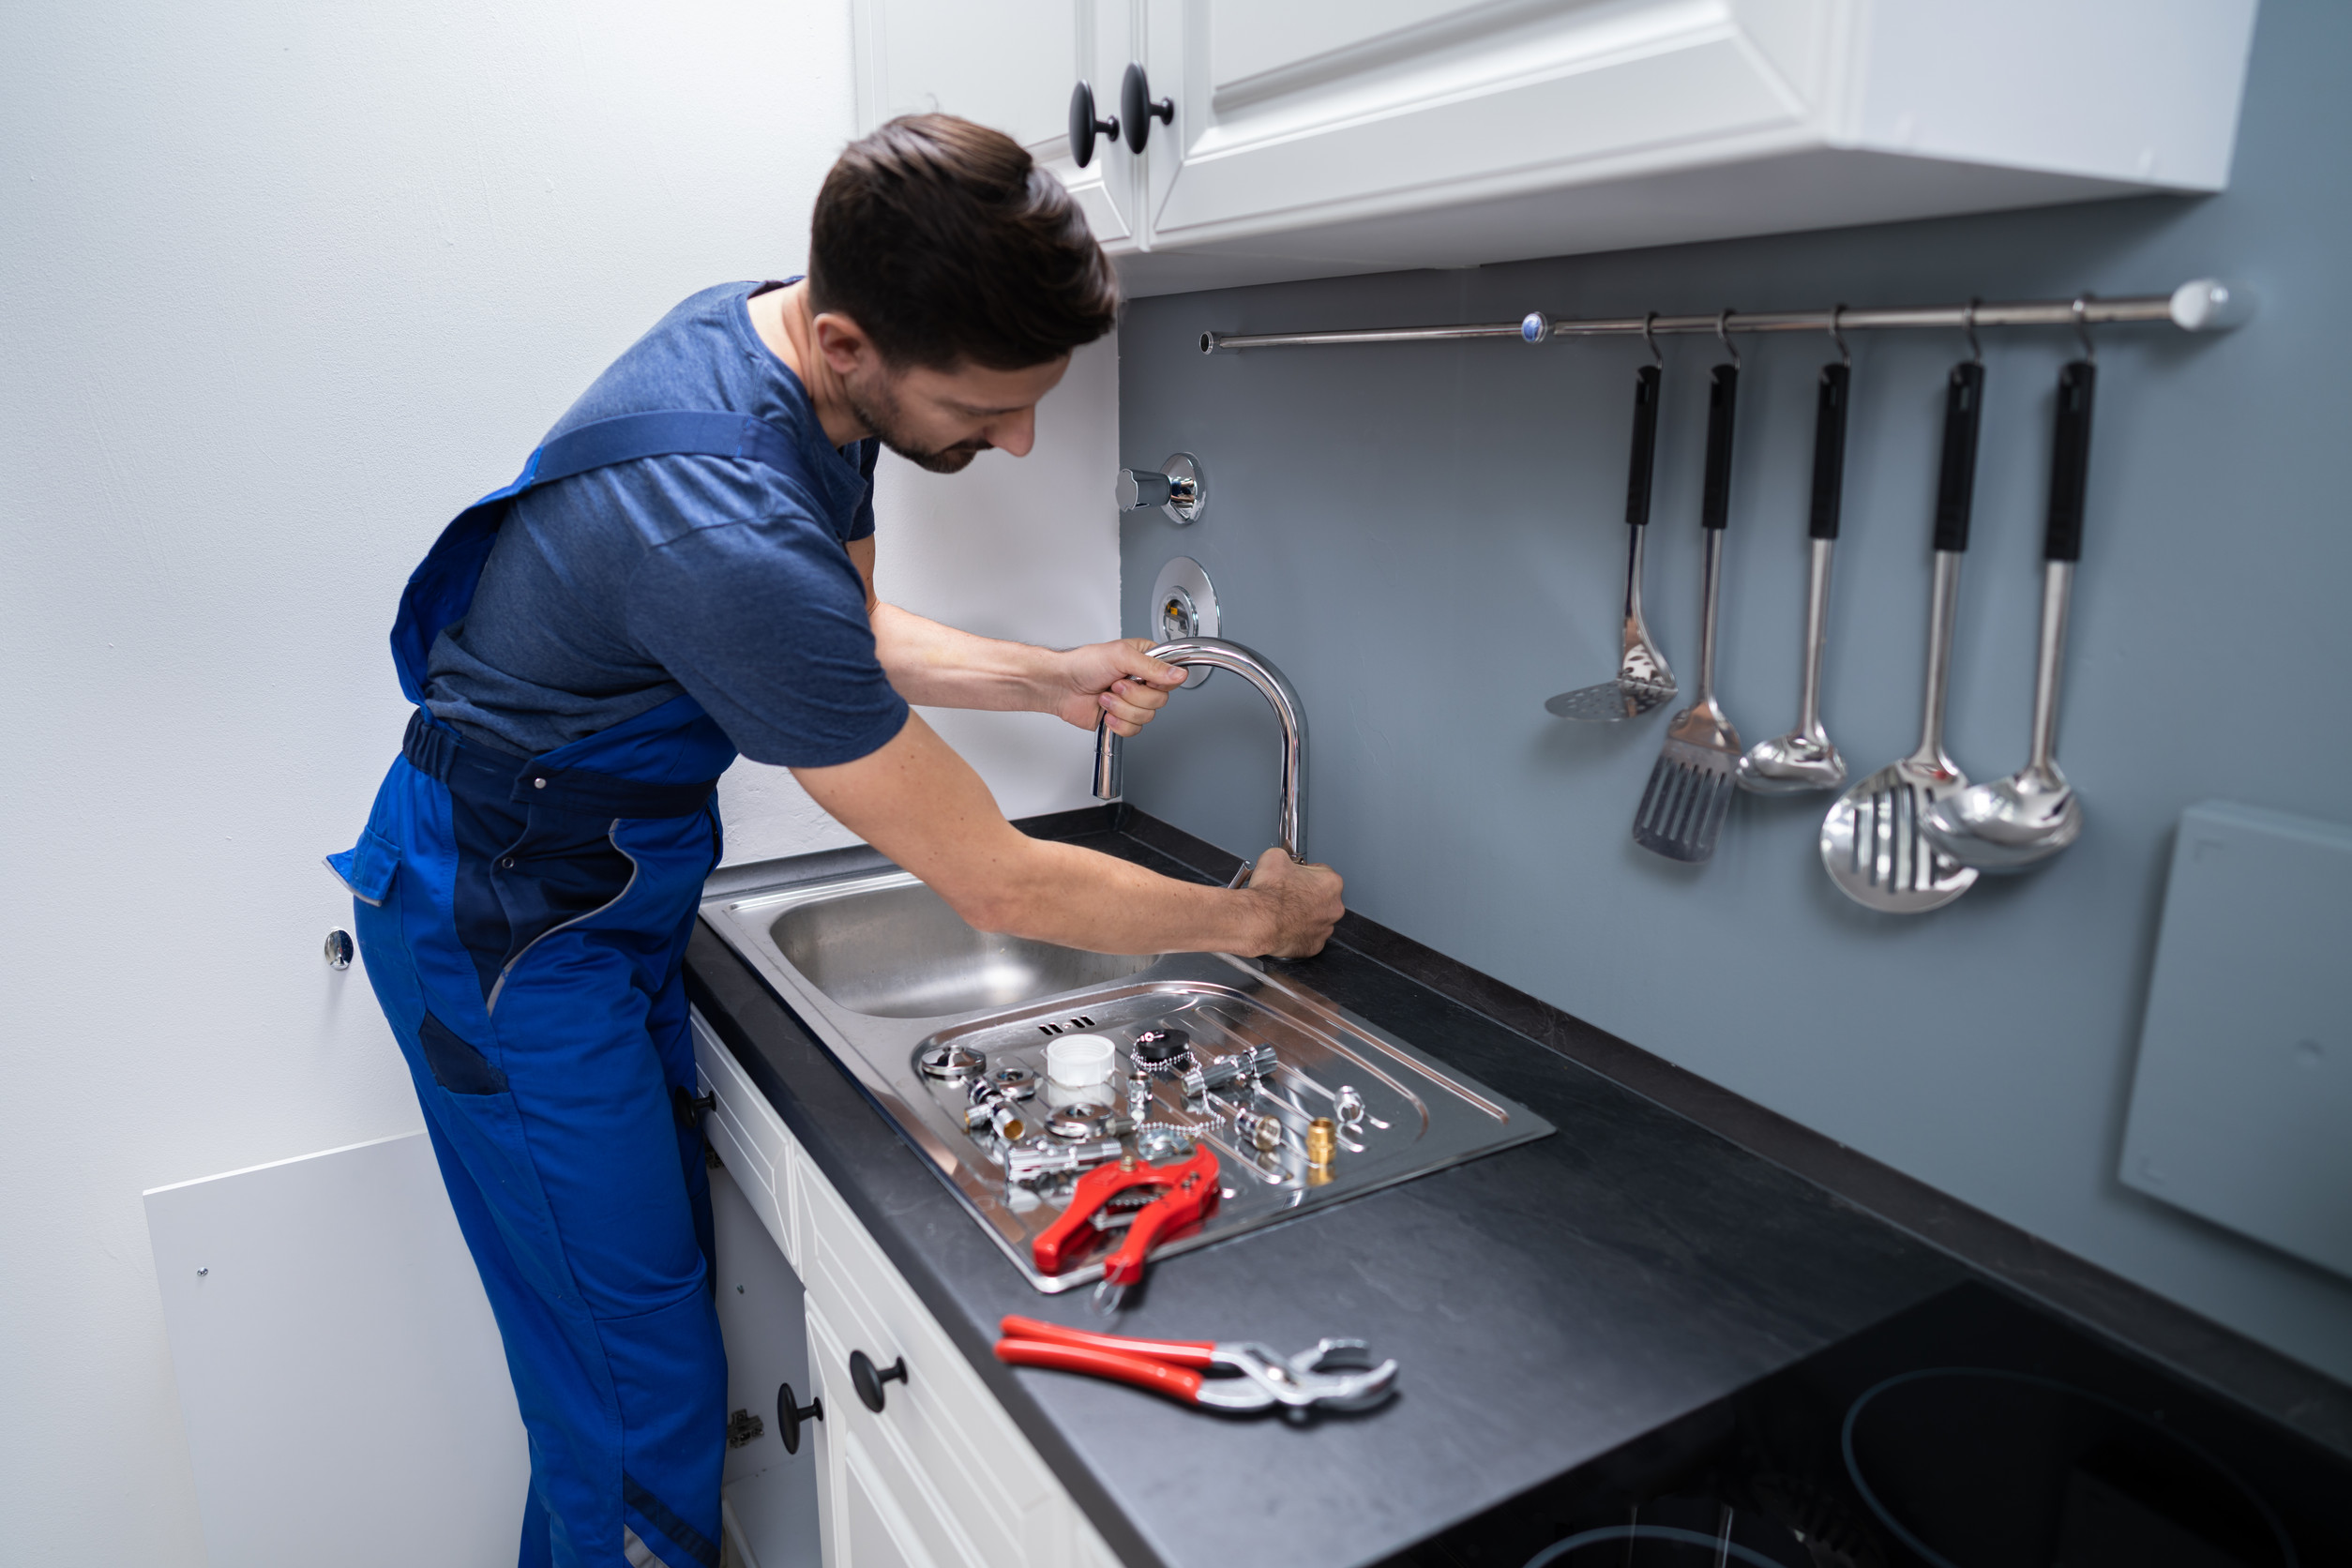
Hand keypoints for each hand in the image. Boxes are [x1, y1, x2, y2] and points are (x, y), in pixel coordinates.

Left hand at [1047, 637, 1184, 735]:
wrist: (1060, 686)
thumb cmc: (1083, 664)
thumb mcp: (1120, 656)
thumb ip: (1152, 666)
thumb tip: (1178, 674)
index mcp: (1146, 662)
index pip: (1172, 677)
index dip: (1159, 682)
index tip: (1142, 679)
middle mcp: (1143, 682)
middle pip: (1160, 701)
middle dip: (1133, 696)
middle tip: (1115, 685)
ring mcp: (1133, 702)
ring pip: (1147, 717)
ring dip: (1121, 708)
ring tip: (1106, 696)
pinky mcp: (1123, 719)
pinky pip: (1134, 730)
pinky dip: (1118, 723)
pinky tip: (1106, 712)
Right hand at [1241, 848, 1343, 958]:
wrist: (1258, 921)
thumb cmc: (1269, 893)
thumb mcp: (1274, 857)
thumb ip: (1286, 858)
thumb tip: (1282, 860)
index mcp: (1331, 883)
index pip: (1322, 873)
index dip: (1305, 873)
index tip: (1295, 877)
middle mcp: (1333, 907)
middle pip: (1322, 897)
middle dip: (1306, 895)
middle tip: (1287, 894)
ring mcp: (1324, 929)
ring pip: (1316, 919)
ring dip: (1303, 915)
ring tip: (1284, 911)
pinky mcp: (1313, 946)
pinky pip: (1307, 937)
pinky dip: (1297, 933)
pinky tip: (1284, 926)